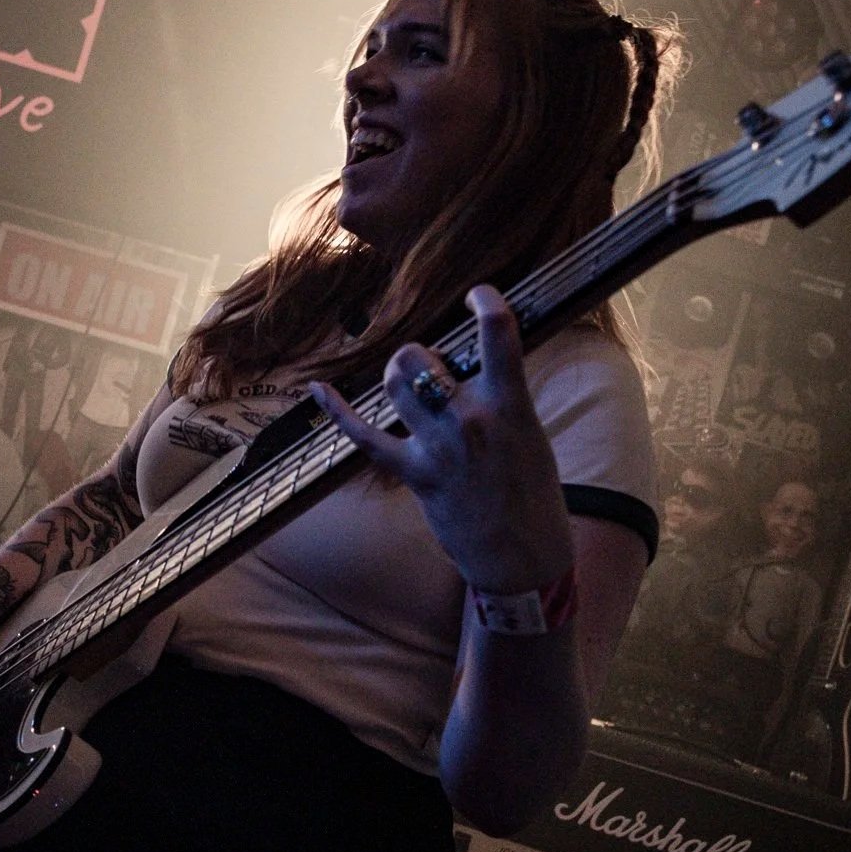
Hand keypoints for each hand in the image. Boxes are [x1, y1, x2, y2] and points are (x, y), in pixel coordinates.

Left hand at [312, 286, 573, 594]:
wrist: (522, 557)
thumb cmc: (532, 493)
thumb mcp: (530, 434)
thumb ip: (502, 396)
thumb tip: (472, 363)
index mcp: (511, 406)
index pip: (499, 333)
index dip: (487, 301)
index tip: (478, 294)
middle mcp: (472, 421)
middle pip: (423, 358)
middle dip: (420, 354)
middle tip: (431, 366)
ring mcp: (439, 449)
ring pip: (395, 384)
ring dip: (396, 374)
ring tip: (406, 382)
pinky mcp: (415, 475)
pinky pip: (365, 437)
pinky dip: (338, 411)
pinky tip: (318, 390)